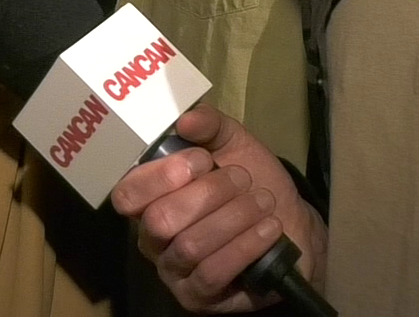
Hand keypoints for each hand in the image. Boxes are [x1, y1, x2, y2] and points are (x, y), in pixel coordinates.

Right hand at [110, 105, 326, 312]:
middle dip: (209, 194)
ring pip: (191, 246)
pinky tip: (268, 228)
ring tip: (263, 202)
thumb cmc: (251, 183)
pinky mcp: (197, 297)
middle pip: (160, 220)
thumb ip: (209, 126)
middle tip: (242, 180)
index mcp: (150, 199)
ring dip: (235, 217)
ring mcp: (173, 272)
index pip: (127, 194)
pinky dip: (245, 245)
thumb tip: (185, 120)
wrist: (291, 226)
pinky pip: (213, 273)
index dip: (160, 176)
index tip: (201, 159)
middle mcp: (152, 238)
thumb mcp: (233, 144)